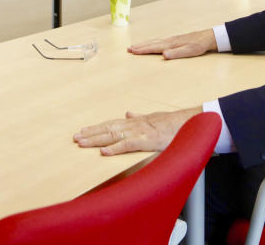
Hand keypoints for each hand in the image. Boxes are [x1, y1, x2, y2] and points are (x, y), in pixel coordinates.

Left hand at [74, 107, 201, 155]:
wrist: (189, 122)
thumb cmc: (173, 123)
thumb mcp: (153, 118)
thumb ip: (139, 117)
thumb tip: (128, 113)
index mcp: (135, 122)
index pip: (111, 124)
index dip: (96, 127)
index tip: (83, 130)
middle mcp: (134, 125)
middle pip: (108, 128)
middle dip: (91, 133)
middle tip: (75, 137)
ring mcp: (139, 132)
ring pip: (113, 135)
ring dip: (96, 139)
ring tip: (82, 143)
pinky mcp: (147, 141)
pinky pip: (128, 145)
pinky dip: (115, 148)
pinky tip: (104, 151)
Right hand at [128, 29, 217, 59]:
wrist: (207, 37)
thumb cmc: (199, 45)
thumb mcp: (189, 51)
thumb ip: (176, 53)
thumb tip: (163, 55)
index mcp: (171, 44)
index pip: (153, 47)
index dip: (142, 50)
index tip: (132, 51)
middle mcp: (169, 40)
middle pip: (151, 43)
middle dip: (140, 46)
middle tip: (128, 49)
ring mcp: (171, 38)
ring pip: (154, 41)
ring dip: (144, 43)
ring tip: (135, 46)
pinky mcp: (174, 39)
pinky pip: (159, 40)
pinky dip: (152, 42)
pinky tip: (151, 43)